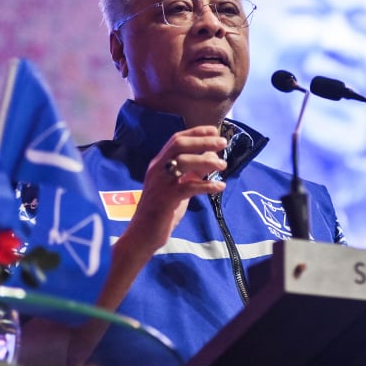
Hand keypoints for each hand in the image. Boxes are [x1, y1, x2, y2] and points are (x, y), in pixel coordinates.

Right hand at [127, 125, 227, 253]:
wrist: (142, 235)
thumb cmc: (161, 211)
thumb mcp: (177, 187)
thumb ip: (192, 173)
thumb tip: (212, 158)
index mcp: (158, 164)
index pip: (176, 140)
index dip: (196, 132)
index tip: (214, 130)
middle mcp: (157, 170)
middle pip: (179, 145)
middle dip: (202, 141)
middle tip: (222, 143)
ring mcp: (160, 184)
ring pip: (183, 162)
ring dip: (206, 161)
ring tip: (223, 166)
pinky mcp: (166, 199)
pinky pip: (189, 187)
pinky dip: (207, 185)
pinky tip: (220, 187)